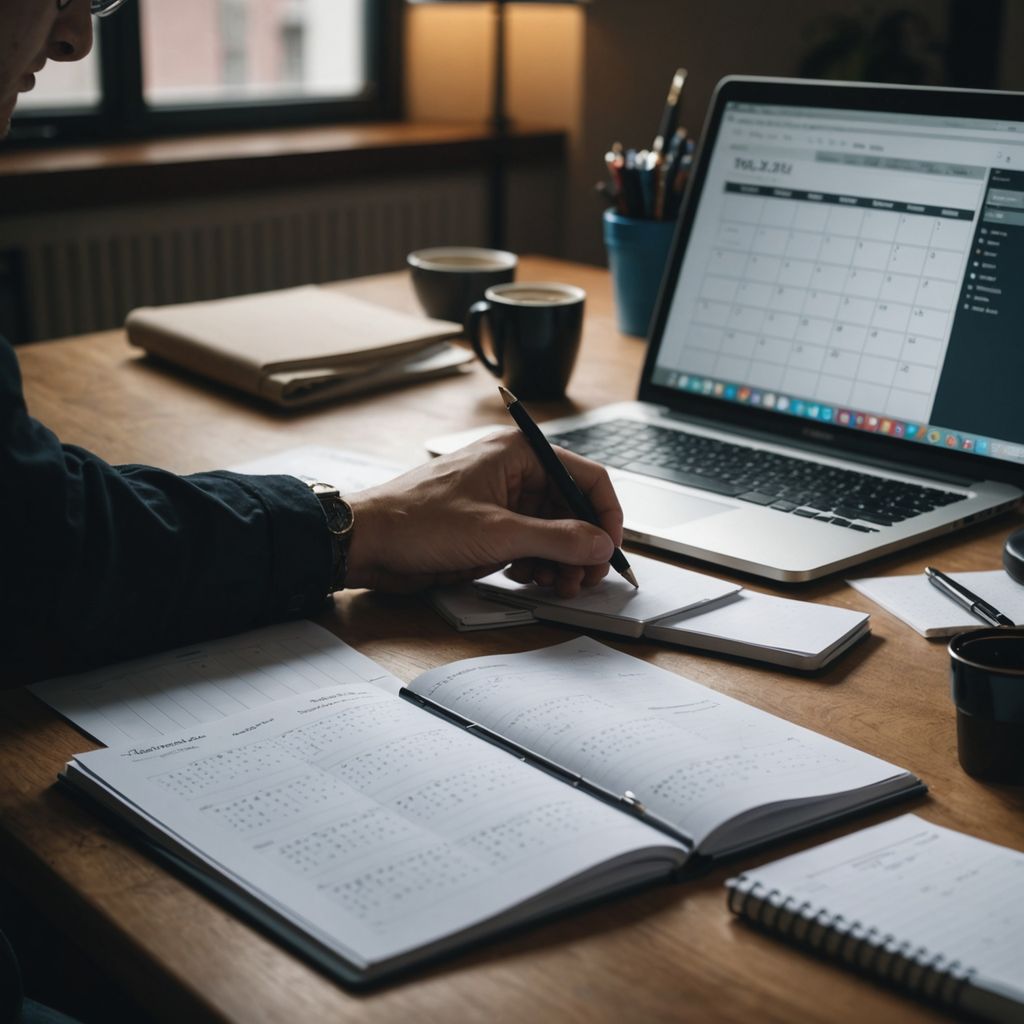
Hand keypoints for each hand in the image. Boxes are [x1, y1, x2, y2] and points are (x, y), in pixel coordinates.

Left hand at [344, 429, 623, 596]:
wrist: (368, 543)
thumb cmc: (418, 522)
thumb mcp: (498, 533)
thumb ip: (557, 539)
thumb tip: (600, 543)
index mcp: (518, 454)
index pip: (585, 476)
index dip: (606, 513)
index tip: (610, 547)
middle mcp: (514, 473)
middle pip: (572, 507)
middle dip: (583, 544)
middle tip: (585, 578)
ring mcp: (502, 502)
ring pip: (553, 530)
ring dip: (562, 560)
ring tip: (559, 585)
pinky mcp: (489, 528)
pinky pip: (531, 545)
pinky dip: (539, 565)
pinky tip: (532, 580)